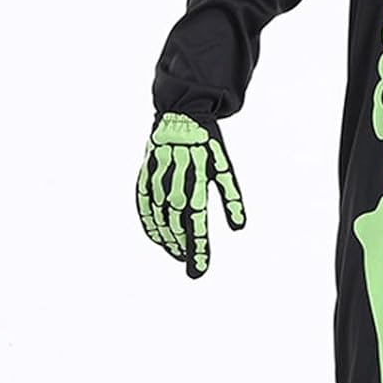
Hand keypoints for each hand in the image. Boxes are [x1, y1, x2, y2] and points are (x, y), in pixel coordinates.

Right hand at [136, 112, 244, 277]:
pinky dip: (149, 223)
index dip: (198, 249)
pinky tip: (156, 236)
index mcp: (196, 177)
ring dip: (166, 239)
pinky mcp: (146, 174)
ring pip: (159, 217)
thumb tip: (239, 227)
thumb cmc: (207, 141)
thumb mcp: (224, 167)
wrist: (181, 111)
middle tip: (188, 262)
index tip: (197, 271)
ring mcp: (156, 177)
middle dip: (182, 247)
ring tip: (176, 253)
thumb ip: (232, 197)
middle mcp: (173, 180)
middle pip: (176, 224)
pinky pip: (143, 203)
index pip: (197, 222)